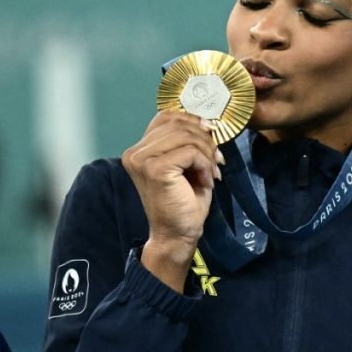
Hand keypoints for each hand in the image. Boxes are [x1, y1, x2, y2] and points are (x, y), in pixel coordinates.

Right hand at [121, 111, 222, 290]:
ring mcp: (142, 160)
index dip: (193, 121)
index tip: (210, 138)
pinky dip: (205, 164)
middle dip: (204, 138)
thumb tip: (207, 120)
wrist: (177, 235)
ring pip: (187, 136)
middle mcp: (135, 152)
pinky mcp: (155, 169)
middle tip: (216, 159)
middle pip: (178, 123)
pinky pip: (190, 152)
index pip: (167, 117)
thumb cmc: (184, 202)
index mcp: (139, 149)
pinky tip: (206, 181)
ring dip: (207, 153)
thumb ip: (187, 141)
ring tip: (211, 172)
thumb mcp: (186, 164)